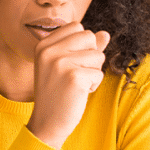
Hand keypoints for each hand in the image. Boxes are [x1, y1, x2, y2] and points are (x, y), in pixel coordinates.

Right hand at [26, 23, 109, 148]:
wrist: (47, 123)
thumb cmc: (59, 93)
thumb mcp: (66, 65)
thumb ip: (85, 48)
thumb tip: (105, 33)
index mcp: (43, 45)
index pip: (77, 26)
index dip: (82, 45)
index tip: (70, 63)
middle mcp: (49, 51)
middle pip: (89, 37)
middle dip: (91, 56)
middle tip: (76, 74)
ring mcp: (60, 63)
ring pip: (98, 55)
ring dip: (93, 72)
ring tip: (76, 85)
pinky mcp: (74, 77)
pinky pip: (99, 73)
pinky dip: (94, 85)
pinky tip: (78, 93)